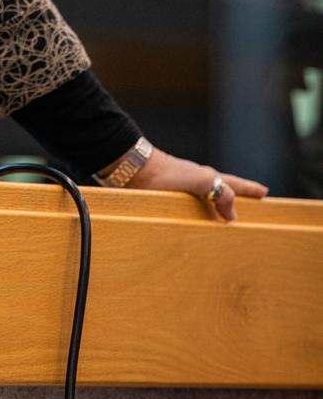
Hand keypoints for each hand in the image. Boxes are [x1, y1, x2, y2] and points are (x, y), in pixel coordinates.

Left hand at [126, 146, 267, 220]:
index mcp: (206, 177)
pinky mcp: (166, 200)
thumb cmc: (167, 173)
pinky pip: (187, 211)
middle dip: (234, 200)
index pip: (233, 184)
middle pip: (220, 191)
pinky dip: (196, 218)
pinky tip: (192, 228)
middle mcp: (195, 183)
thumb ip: (221, 193)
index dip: (249, 189)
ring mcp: (181, 191)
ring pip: (203, 202)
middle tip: (248, 208)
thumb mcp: (201, 181)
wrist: (134, 170)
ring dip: (214, 211)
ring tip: (222, 224)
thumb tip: (233, 215)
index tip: (265, 193)